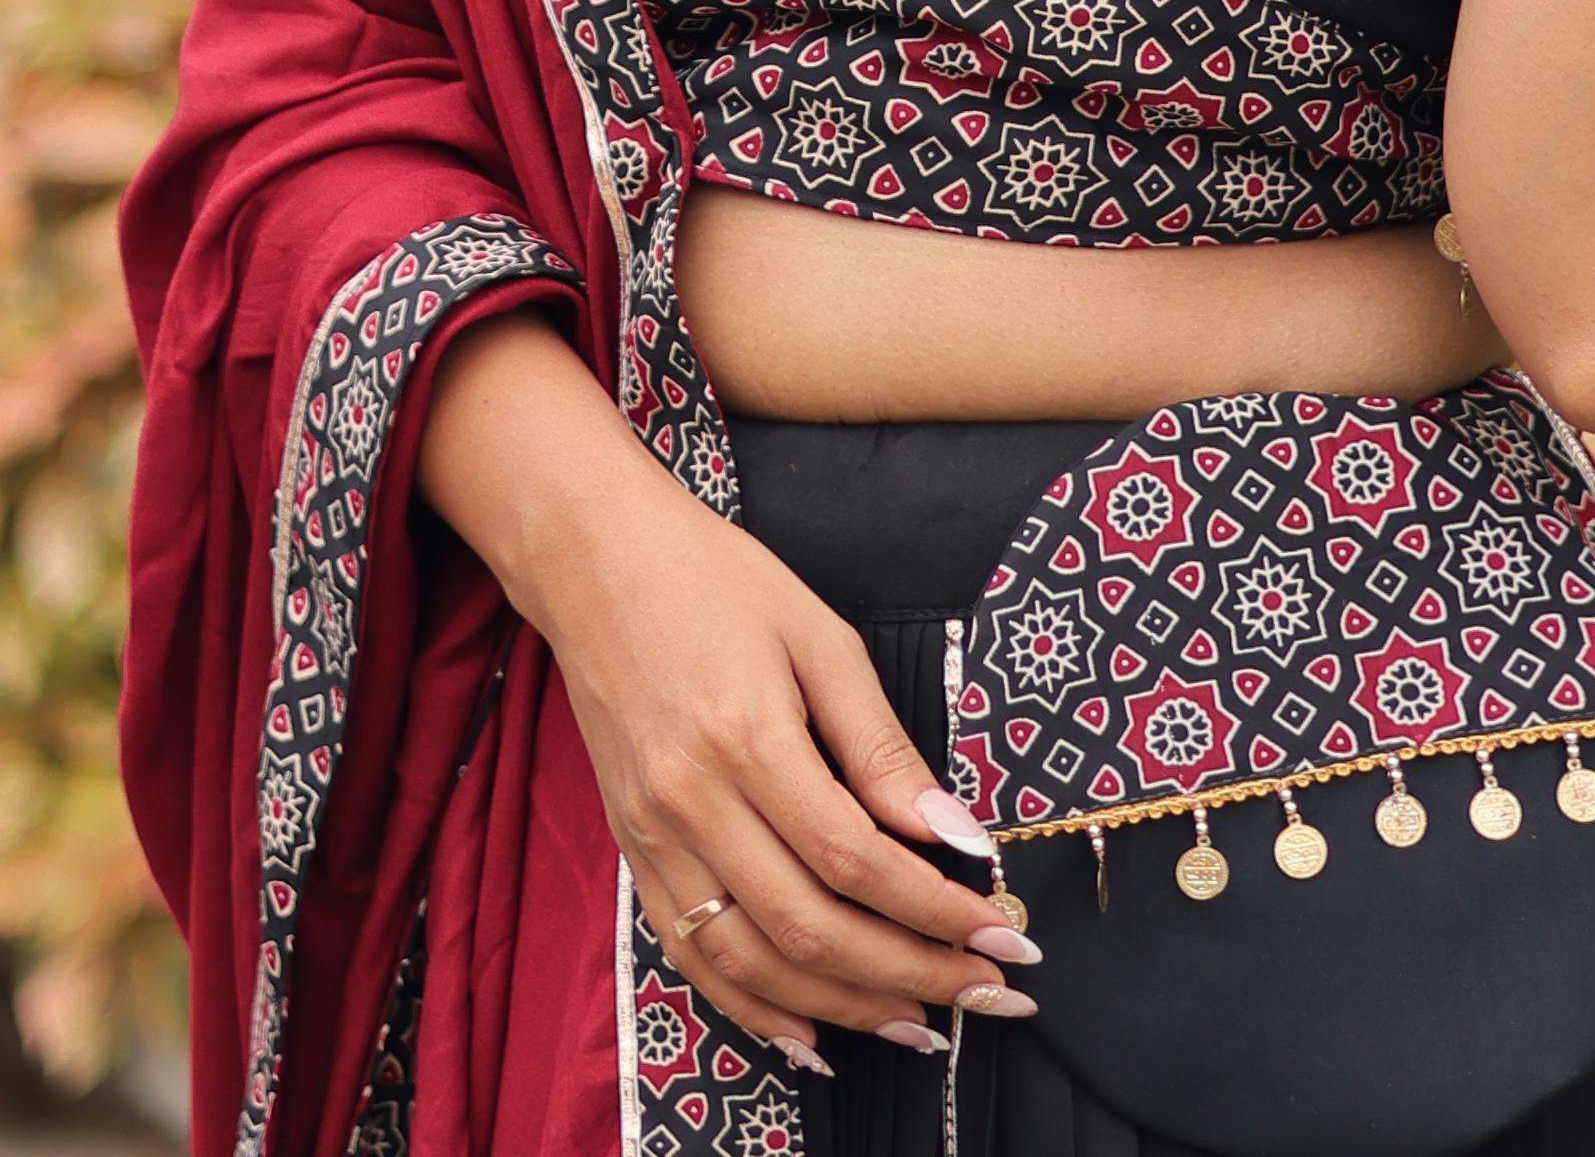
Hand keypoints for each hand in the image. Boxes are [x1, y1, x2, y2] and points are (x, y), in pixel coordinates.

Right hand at [536, 420, 1037, 1067]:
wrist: (594, 562)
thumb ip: (880, 744)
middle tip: (985, 991)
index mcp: (746, 736)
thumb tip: (952, 833)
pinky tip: (811, 1032)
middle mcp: (692, 801)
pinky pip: (691, 953)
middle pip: (809, 925)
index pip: (854, 857)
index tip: (1000, 932)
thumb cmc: (716, 580)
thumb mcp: (818, 633)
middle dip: (908, 972)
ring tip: (919, 1024)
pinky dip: (753, 1005)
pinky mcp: (632, 850)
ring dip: (843, 1006)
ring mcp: (653, 835)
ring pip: (752, 959)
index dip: (933, 908)